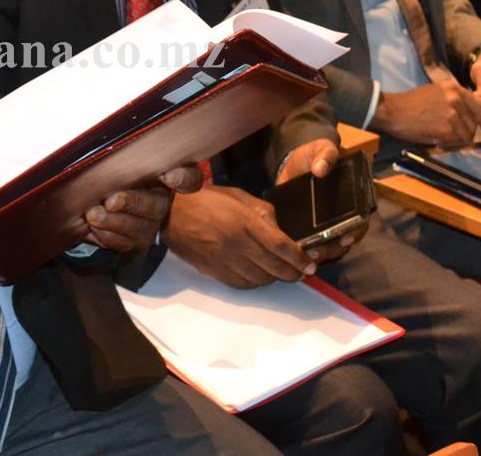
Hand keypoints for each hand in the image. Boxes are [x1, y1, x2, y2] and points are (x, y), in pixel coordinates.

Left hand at [83, 165, 201, 252]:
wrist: (117, 202)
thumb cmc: (129, 176)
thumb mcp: (138, 164)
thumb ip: (146, 161)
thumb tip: (158, 169)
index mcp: (171, 181)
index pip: (189, 179)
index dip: (182, 179)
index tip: (169, 177)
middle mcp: (163, 205)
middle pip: (153, 206)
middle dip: (131, 203)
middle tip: (110, 201)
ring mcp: (149, 226)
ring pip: (135, 228)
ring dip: (112, 222)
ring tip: (93, 215)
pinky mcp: (134, 242)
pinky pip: (122, 243)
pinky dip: (104, 237)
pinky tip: (91, 228)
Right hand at [163, 186, 315, 287]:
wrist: (170, 214)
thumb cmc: (205, 200)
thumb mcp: (238, 196)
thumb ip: (262, 212)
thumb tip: (279, 231)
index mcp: (244, 222)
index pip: (280, 246)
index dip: (299, 258)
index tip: (310, 264)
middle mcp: (236, 244)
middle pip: (274, 268)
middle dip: (293, 273)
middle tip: (303, 272)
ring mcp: (224, 261)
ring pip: (260, 279)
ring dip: (275, 278)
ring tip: (283, 273)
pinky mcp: (215, 272)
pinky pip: (243, 285)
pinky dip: (256, 283)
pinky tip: (261, 276)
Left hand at [276, 138, 367, 262]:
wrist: (294, 162)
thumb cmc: (314, 156)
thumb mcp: (321, 149)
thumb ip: (324, 154)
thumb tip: (321, 168)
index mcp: (353, 199)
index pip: (361, 220)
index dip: (356, 231)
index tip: (345, 237)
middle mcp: (343, 216)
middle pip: (344, 239)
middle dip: (334, 248)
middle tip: (319, 251)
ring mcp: (326, 225)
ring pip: (329, 246)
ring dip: (321, 254)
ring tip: (307, 255)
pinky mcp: (309, 228)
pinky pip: (311, 244)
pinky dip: (306, 251)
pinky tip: (296, 253)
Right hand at [372, 78, 480, 145]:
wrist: (392, 111)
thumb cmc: (411, 103)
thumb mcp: (436, 92)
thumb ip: (454, 100)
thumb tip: (470, 115)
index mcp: (454, 88)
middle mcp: (456, 99)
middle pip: (475, 122)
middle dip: (468, 132)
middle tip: (457, 138)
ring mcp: (452, 114)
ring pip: (467, 134)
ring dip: (458, 141)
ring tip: (445, 140)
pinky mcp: (446, 129)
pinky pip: (456, 142)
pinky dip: (450, 146)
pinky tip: (439, 142)